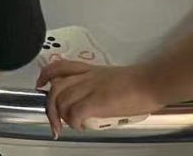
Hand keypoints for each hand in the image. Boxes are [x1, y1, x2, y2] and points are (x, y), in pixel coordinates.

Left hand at [39, 60, 163, 137]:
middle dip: (50, 108)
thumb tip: (92, 103)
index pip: (60, 66)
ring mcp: (91, 88)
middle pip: (56, 88)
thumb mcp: (112, 78)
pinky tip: (81, 126)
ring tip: (72, 125)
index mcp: (91, 70)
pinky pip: (74, 112)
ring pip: (62, 100)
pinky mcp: (98, 101)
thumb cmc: (139, 83)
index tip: (41, 86)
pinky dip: (73, 122)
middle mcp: (87, 77)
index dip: (45, 75)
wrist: (152, 82)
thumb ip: (98, 86)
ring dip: (62, 117)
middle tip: (55, 123)